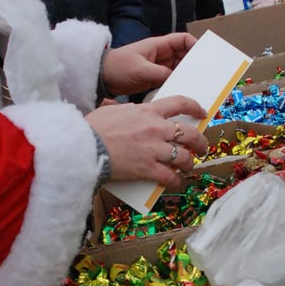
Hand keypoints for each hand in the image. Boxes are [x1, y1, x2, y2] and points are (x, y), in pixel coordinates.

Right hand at [86, 96, 207, 186]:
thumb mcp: (109, 110)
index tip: (202, 113)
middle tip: (201, 147)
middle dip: (200, 142)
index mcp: (147, 111)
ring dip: (189, 163)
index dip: (195, 107)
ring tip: (188, 167)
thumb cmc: (91, 128)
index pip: (180, 103)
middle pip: (190, 133)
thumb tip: (116, 106)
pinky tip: (175, 182)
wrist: (82, 146)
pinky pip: (170, 176)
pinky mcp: (147, 168)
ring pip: (184, 156)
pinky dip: (175, 180)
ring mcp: (153, 149)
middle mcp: (156, 128)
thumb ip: (122, 109)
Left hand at [101, 33, 196, 95]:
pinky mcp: (155, 78)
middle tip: (207, 74)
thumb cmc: (118, 67)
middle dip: (195, 62)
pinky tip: (185, 91)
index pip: (182, 40)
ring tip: (199, 84)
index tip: (203, 57)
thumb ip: (161, 73)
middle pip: (185, 55)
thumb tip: (179, 78)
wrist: (102, 78)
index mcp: (158, 45)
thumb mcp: (141, 70)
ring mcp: (159, 66)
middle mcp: (161, 54)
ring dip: (188, 74)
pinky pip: (172, 78)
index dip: (195, 45)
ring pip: (180, 68)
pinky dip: (179, 83)